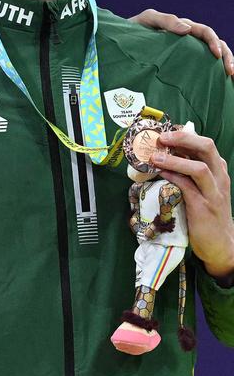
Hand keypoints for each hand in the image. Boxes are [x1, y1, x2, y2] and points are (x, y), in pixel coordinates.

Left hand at [129, 9, 233, 75]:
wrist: (119, 42)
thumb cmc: (133, 29)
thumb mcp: (147, 20)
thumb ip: (165, 21)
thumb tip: (187, 29)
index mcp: (182, 28)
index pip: (205, 32)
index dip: (213, 42)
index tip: (216, 55)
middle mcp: (188, 39)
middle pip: (215, 45)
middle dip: (226, 56)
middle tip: (230, 71)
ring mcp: (186, 52)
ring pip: (212, 56)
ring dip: (224, 64)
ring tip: (230, 77)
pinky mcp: (181, 63)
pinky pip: (200, 67)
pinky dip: (212, 73)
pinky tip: (219, 83)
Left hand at [154, 127, 233, 278]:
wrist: (221, 244)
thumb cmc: (206, 213)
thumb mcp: (201, 188)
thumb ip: (187, 172)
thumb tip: (164, 153)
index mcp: (218, 170)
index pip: (205, 144)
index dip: (184, 135)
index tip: (164, 131)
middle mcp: (219, 178)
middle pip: (207, 148)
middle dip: (183, 138)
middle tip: (161, 137)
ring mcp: (213, 192)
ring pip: (199, 168)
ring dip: (175, 159)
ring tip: (154, 157)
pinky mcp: (203, 207)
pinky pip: (189, 187)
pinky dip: (173, 177)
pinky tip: (160, 173)